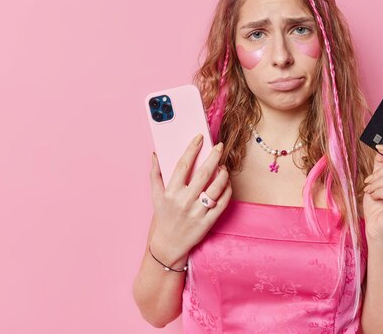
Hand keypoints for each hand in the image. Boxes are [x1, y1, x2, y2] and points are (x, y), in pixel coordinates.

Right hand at [148, 134, 232, 265]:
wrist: (169, 245)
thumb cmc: (163, 217)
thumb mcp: (155, 197)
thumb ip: (155, 174)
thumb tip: (155, 154)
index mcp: (171, 193)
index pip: (183, 165)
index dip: (192, 149)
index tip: (199, 138)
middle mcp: (184, 201)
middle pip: (203, 173)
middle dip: (213, 156)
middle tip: (219, 146)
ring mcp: (197, 212)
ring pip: (216, 187)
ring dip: (223, 173)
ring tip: (223, 165)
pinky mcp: (208, 222)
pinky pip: (222, 202)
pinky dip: (227, 190)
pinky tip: (227, 182)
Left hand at [362, 144, 382, 241]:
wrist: (375, 225)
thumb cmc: (377, 204)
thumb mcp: (376, 180)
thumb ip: (380, 166)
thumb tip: (380, 151)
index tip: (378, 147)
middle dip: (377, 172)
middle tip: (369, 182)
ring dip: (375, 184)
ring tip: (370, 191)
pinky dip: (376, 193)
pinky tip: (375, 198)